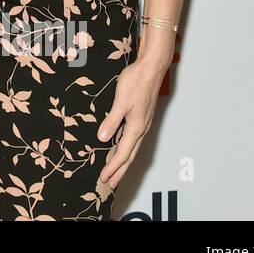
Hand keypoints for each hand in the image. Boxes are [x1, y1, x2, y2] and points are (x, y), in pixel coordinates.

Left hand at [97, 60, 160, 189]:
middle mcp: (140, 128)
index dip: (113, 167)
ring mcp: (142, 123)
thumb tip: (102, 138)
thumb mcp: (121, 101)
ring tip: (115, 172)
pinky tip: (120, 148)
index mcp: (136, 127)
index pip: (122, 153)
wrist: (151, 68)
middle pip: (129, 156)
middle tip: (110, 184)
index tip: (104, 178)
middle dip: (119, 171)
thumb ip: (111, 120)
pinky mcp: (140, 117)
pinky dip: (125, 149)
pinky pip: (132, 139)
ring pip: (131, 148)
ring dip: (122, 162)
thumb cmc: (136, 81)